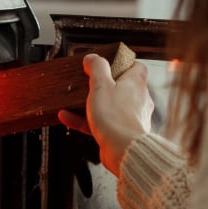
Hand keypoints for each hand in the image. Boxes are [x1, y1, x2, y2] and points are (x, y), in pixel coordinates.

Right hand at [59, 54, 153, 177]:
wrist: (124, 150)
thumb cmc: (116, 118)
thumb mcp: (101, 85)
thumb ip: (97, 67)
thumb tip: (93, 58)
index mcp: (136, 83)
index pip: (136, 66)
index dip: (122, 63)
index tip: (107, 63)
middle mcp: (138, 100)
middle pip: (122, 86)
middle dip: (104, 85)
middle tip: (89, 83)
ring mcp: (131, 118)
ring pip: (111, 106)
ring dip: (93, 104)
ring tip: (75, 102)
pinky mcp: (122, 133)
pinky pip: (103, 123)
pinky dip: (86, 120)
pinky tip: (69, 117)